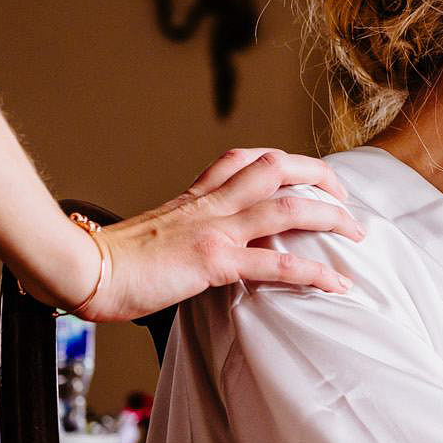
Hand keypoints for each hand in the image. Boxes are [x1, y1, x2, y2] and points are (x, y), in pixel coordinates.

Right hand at [51, 148, 364, 320]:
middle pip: (279, 168)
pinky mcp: (214, 262)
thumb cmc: (111, 262)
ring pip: (288, 206)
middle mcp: (210, 203)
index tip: (309, 178)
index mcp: (195, 195)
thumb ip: (182, 234)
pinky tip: (338, 283)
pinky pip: (276, 263)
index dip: (286, 163)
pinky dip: (315, 271)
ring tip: (357, 234)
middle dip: (322, 179)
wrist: (85, 269)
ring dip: (331, 217)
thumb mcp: (154, 236)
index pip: (248, 159)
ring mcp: (215, 229)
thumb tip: (195, 251)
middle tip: (346, 202)